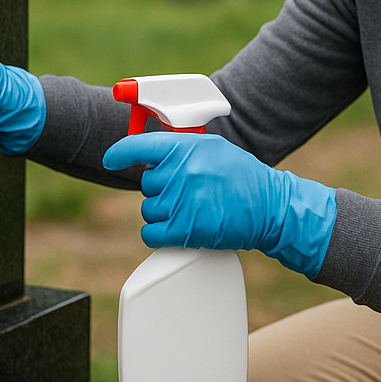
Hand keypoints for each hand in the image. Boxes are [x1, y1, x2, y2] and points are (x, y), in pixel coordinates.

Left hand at [102, 132, 337, 276]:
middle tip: (187, 192)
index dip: (120, 153)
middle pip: (146, 184)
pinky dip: (158, 234)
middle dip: (162, 189)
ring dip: (163, 213)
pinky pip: (150, 233)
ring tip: (191, 209)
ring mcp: (181, 202)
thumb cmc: (243, 177)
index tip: (111, 159)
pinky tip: (176, 230)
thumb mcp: (213, 149)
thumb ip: (182, 149)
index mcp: (186, 149)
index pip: (139, 146)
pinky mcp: (184, 230)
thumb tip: (152, 154)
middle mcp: (180, 173)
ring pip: (148, 210)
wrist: (270, 208)